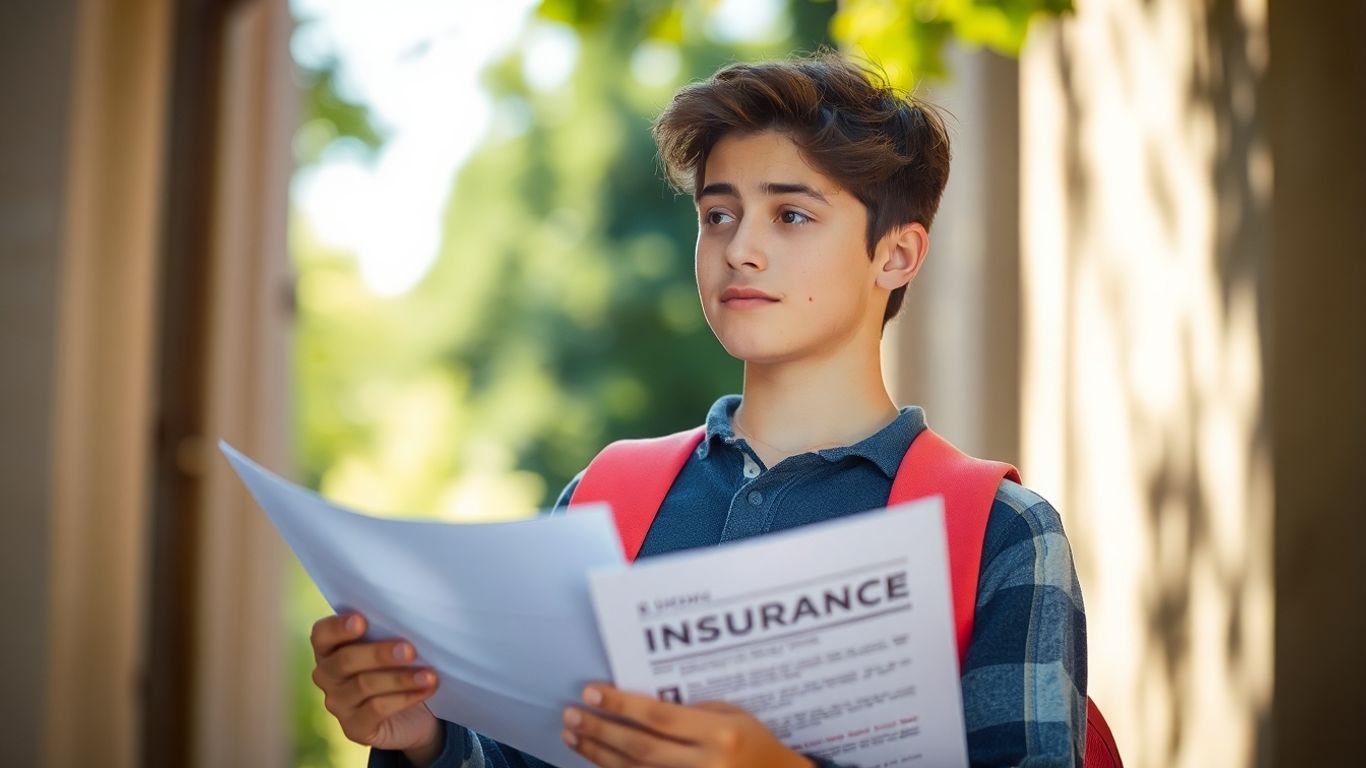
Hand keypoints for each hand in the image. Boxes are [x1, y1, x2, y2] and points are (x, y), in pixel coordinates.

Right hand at [309, 612, 442, 760]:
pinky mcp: (354, 728)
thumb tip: (410, 617)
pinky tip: (426, 689)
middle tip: (410, 650)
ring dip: (401, 678)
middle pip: (345, 660)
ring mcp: (338, 704)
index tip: (362, 621)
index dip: (338, 627)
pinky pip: (377, 709)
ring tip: (429, 674)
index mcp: (330, 648)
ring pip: (365, 685)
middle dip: (379, 654)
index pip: (322, 634)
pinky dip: (405, 698)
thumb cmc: (398, 667)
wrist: (413, 714)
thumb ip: (388, 632)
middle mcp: (327, 675)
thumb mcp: (393, 646)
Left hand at [561, 684, 811, 767]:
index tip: (592, 692)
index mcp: (718, 735)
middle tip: (571, 715)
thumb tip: (641, 707)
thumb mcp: (732, 715)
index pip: (660, 718)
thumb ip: (692, 713)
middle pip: (639, 749)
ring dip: (598, 754)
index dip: (622, 706)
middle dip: (600, 731)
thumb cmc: (756, 742)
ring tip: (572, 735)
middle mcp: (704, 765)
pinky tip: (597, 760)